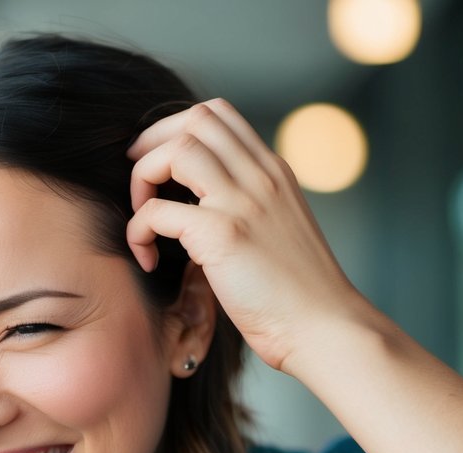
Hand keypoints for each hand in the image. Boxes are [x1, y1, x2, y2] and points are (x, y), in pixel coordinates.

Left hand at [126, 98, 368, 372]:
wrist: (324, 329)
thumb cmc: (295, 295)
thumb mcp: (276, 232)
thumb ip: (246, 208)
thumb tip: (198, 207)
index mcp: (273, 172)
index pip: (219, 114)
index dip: (175, 129)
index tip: (158, 164)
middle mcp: (260, 177)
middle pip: (195, 118)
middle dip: (153, 143)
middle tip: (140, 184)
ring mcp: (243, 202)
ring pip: (176, 150)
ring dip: (143, 179)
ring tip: (143, 218)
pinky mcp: (223, 235)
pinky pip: (157, 211)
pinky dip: (138, 231)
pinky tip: (147, 258)